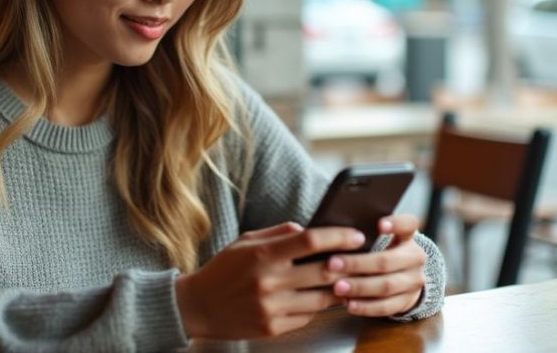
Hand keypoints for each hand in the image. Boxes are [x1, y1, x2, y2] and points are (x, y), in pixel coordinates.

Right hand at [174, 222, 366, 339]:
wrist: (199, 306)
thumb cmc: (223, 270)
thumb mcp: (246, 241)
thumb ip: (279, 233)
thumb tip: (309, 228)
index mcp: (263, 254)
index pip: (310, 240)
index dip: (338, 236)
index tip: (355, 236)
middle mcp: (269, 281)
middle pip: (325, 271)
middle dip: (347, 265)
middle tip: (357, 260)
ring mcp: (272, 307)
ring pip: (323, 298)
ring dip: (337, 289)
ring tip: (341, 281)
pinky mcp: (273, 327)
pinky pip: (308, 316)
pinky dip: (315, 306)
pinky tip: (313, 298)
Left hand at [328, 215, 426, 316]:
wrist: (404, 278)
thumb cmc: (381, 252)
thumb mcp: (379, 239)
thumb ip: (363, 234)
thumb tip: (333, 232)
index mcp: (408, 237)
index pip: (409, 224)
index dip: (396, 224)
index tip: (379, 225)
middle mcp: (415, 258)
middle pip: (387, 261)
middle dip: (357, 264)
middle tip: (332, 264)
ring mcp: (414, 281)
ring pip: (386, 285)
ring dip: (359, 287)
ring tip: (337, 287)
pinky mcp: (407, 301)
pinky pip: (387, 306)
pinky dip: (367, 307)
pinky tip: (349, 304)